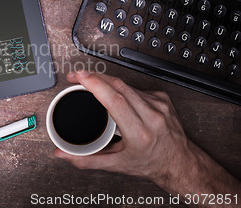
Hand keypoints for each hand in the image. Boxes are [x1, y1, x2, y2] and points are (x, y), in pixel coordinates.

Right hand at [55, 70, 239, 205]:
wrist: (179, 162)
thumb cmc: (150, 162)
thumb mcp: (116, 164)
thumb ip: (85, 159)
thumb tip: (62, 154)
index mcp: (139, 133)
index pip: (116, 101)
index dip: (96, 85)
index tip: (80, 77)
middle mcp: (151, 116)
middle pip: (118, 86)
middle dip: (94, 77)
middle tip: (76, 75)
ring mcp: (158, 105)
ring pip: (126, 84)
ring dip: (105, 80)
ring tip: (89, 82)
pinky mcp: (161, 98)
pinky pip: (135, 87)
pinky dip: (121, 87)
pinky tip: (114, 94)